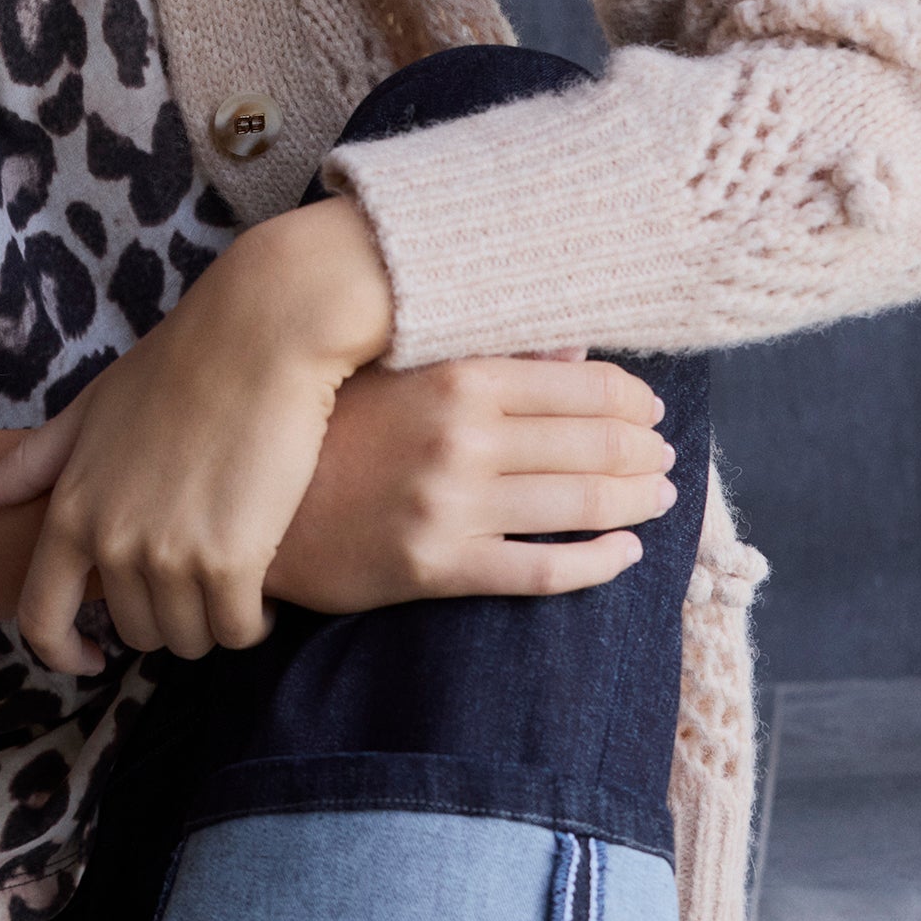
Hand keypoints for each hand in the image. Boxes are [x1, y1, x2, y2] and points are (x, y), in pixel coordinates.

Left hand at [0, 195, 392, 671]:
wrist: (259, 335)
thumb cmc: (177, 367)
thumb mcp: (88, 412)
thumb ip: (28, 466)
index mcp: (68, 511)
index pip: (40, 619)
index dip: (62, 653)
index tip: (92, 658)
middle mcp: (111, 541)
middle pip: (134, 632)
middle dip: (163, 619)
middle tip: (193, 581)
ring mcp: (170, 554)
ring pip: (189, 639)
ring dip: (210, 621)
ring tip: (231, 579)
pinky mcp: (232, 560)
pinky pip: (238, 629)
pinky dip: (250, 620)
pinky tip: (261, 588)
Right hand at [265, 354, 674, 613]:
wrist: (254, 508)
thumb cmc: (327, 430)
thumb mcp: (398, 372)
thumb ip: (485, 356)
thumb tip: (574, 350)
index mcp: (455, 378)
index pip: (579, 386)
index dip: (631, 400)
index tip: (650, 408)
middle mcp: (461, 439)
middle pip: (592, 444)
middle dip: (643, 451)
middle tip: (666, 456)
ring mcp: (452, 507)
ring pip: (579, 504)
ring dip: (636, 500)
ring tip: (658, 496)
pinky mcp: (439, 567)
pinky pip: (542, 570)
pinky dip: (597, 563)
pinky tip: (624, 554)